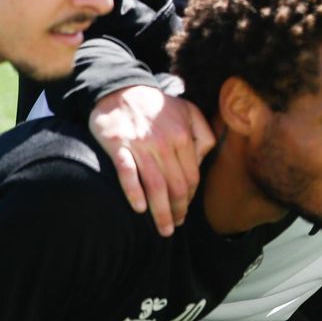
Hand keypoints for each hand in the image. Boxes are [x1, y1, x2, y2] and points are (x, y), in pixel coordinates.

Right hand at [89, 85, 214, 237]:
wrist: (122, 91)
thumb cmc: (158, 107)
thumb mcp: (189, 111)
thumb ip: (203, 133)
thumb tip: (203, 159)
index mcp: (184, 136)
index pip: (192, 176)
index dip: (191, 197)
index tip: (186, 211)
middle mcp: (165, 142)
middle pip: (176, 185)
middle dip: (178, 210)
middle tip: (175, 227)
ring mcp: (141, 145)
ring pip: (155, 184)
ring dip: (160, 211)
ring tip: (163, 229)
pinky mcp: (118, 146)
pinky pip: (127, 172)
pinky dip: (134, 191)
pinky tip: (139, 209)